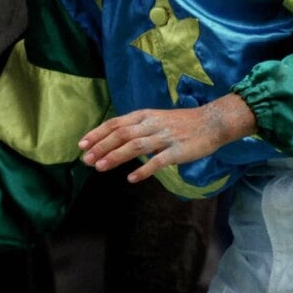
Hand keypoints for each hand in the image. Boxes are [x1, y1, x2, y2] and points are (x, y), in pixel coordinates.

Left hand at [78, 93, 256, 183]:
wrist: (211, 122)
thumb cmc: (180, 123)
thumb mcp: (155, 119)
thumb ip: (136, 128)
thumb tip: (112, 139)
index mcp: (144, 115)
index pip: (116, 123)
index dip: (98, 133)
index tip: (82, 144)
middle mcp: (152, 123)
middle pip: (122, 133)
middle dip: (101, 146)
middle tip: (86, 159)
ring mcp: (165, 136)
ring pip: (136, 145)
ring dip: (116, 156)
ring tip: (101, 167)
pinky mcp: (178, 150)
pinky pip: (158, 160)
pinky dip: (144, 169)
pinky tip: (131, 178)